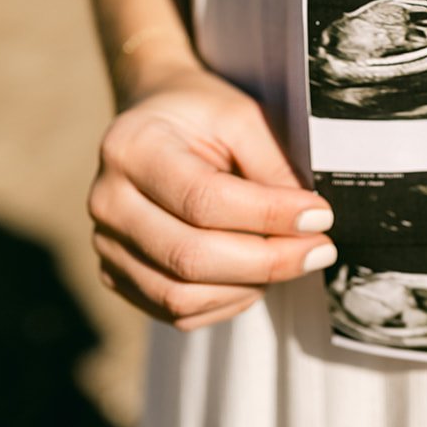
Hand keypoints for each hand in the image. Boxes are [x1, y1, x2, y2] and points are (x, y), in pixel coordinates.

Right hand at [88, 65, 335, 330]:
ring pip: (182, 296)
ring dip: (249, 286)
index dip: (268, 215)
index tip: (320, 216)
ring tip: (290, 258)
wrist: (158, 119)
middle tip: (320, 249)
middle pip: (189, 257)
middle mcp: (107, 201)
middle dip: (267, 261)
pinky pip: (177, 312)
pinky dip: (227, 301)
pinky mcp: (117, 275)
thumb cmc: (203, 115)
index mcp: (131, 148)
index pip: (203, 199)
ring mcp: (106, 244)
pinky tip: (256, 274)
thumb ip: (271, 165)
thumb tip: (308, 223)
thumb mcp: (242, 116)